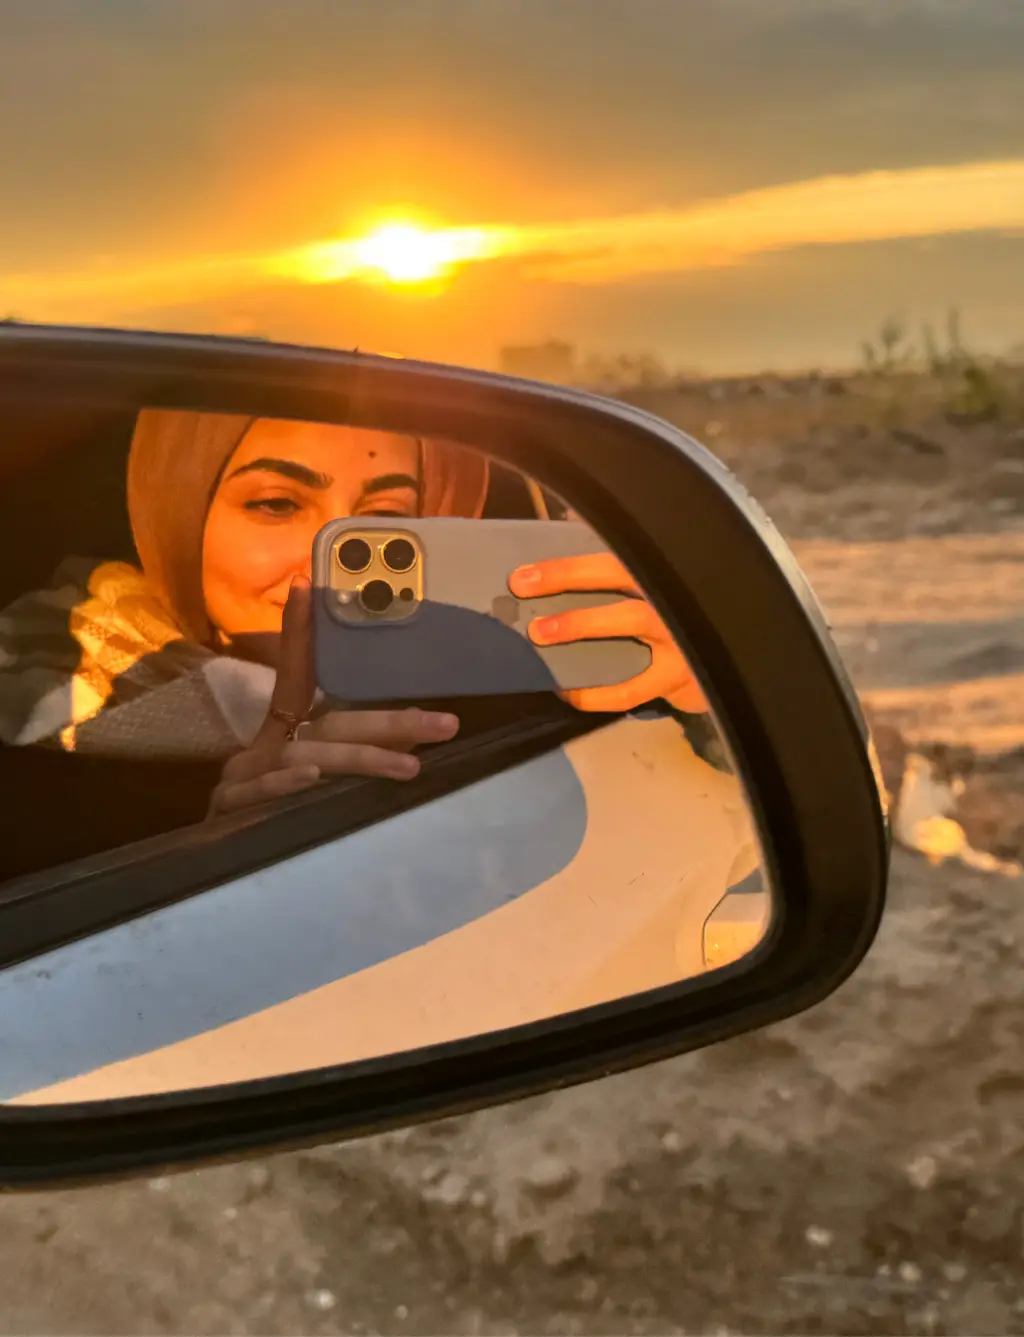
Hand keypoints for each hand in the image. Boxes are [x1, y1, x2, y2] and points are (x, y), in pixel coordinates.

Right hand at [207, 576, 458, 816]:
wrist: (206, 858)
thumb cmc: (266, 809)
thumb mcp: (308, 773)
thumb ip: (353, 750)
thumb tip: (416, 733)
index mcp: (283, 729)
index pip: (296, 673)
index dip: (299, 632)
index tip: (306, 585)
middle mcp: (266, 745)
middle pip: (332, 723)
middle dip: (391, 722)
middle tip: (447, 724)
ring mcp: (245, 776)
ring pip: (309, 758)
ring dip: (360, 758)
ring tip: (409, 766)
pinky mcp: (229, 808)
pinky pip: (261, 793)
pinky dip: (286, 785)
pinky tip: (315, 778)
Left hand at [508, 553, 707, 714]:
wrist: (724, 661)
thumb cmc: (677, 615)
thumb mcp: (653, 584)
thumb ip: (614, 557)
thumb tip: (568, 524)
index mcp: (658, 570)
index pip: (610, 558)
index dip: (566, 565)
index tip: (524, 576)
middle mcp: (668, 595)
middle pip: (619, 577)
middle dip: (568, 579)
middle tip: (523, 592)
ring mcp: (677, 635)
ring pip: (629, 623)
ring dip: (582, 625)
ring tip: (542, 634)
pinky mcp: (676, 676)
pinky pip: (629, 690)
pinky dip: (594, 694)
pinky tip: (567, 691)